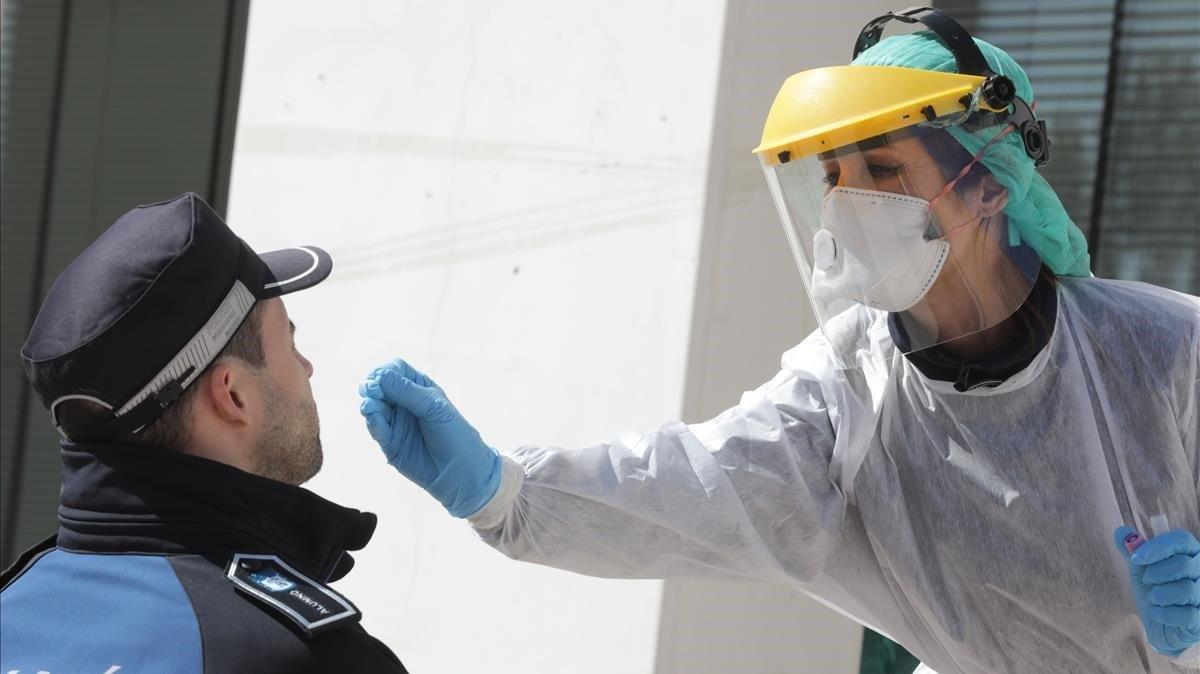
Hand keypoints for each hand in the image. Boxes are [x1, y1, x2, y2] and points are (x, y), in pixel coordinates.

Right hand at [359, 359, 501, 517]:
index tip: (380, 376)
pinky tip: (373, 418)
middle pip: (379, 386)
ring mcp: (396, 422)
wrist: (462, 470)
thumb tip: (380, 376)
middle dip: (372, 386)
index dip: (385, 371)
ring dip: (369, 403)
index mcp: (418, 388)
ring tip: (370, 405)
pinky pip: (376, 428)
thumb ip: (407, 391)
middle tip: (370, 389)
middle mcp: (404, 403)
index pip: (395, 370)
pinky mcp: (390, 442)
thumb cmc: (455, 434)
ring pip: (373, 407)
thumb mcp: (434, 407)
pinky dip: (372, 422)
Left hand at [1113, 526, 1199, 656]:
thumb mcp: (1141, 570)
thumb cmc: (1155, 591)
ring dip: (1159, 595)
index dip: (1156, 547)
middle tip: (1147, 581)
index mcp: (1190, 553)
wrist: (1161, 626)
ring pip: (1186, 589)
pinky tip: (1157, 612)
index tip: (1136, 558)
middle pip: (1183, 564)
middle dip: (1155, 574)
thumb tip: (1121, 532)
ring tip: (1153, 598)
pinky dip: (1164, 614)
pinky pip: (1186, 615)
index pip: (1181, 539)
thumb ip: (1132, 551)